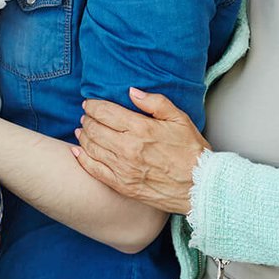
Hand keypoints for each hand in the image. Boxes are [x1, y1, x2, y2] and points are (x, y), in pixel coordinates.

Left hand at [74, 88, 209, 214]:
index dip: (93, 105)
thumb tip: (132, 92)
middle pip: (94, 128)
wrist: (200, 186)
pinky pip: (94, 170)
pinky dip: (82, 158)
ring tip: (83, 130)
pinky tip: (77, 151)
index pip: (105, 112)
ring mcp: (123, 169)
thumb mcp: (179, 119)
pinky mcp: (122, 185)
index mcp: (141, 129)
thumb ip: (155, 102)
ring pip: (91, 147)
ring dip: (83, 136)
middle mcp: (128, 149)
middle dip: (87, 119)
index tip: (90, 103)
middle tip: (87, 116)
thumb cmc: (192, 152)